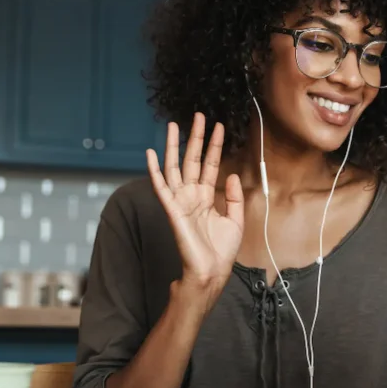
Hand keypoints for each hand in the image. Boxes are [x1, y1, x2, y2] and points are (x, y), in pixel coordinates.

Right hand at [146, 113, 243, 293]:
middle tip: (198, 116)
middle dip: (195, 138)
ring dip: (174, 146)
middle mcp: (192, 195)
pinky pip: (161, 187)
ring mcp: (181, 201)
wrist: (211, 271)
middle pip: (192, 159)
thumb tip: (231, 175)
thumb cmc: (221, 251)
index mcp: (206, 196)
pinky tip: (151, 154)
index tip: (219, 127)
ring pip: (175, 167)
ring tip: (174, 125)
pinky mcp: (172, 210)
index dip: (215, 146)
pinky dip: (154, 170)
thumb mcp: (235, 220)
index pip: (210, 164)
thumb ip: (233, 197)